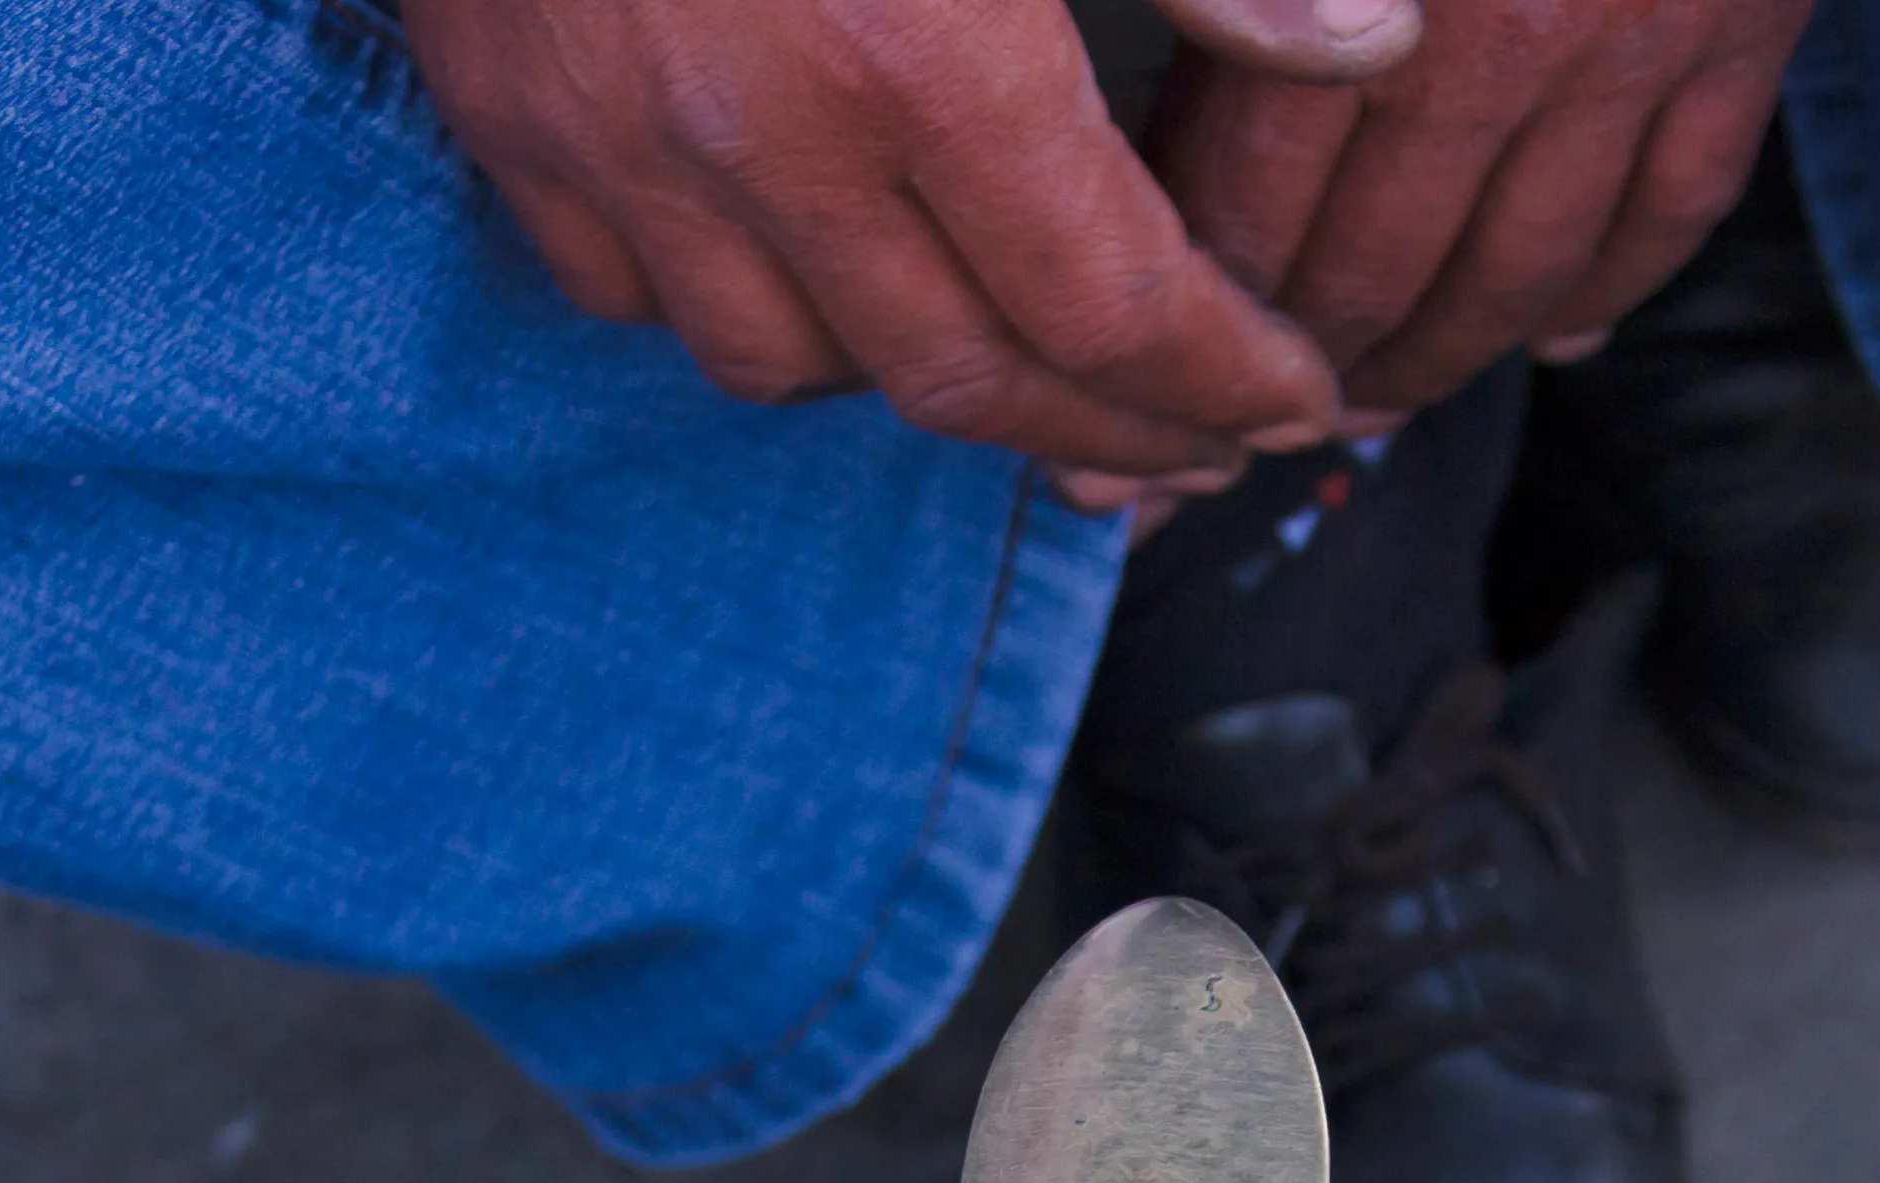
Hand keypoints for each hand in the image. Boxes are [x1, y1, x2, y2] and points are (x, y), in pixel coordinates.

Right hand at [410, 0, 1403, 480]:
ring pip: (794, 369)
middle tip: (1199, 442)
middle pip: (968, 381)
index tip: (1294, 397)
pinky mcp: (512, 117)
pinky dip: (746, 308)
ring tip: (1017, 358)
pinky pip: (637, 298)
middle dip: (1108, 432)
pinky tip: (815, 265)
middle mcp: (764, 136)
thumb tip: (1367, 44)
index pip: (1112, 305)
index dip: (1225, 376)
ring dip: (920, 382)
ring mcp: (618, 142)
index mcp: (923, 52)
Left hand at [1153, 0, 1805, 417]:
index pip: (1242, 188)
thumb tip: (1212, 60)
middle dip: (1280, 369)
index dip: (1178, 291)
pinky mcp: (1752, 32)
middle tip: (1209, 432)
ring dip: (1427, 359)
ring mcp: (1641, 47)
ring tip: (1358, 405)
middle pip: (1367, 266)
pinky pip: (1674, 210)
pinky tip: (1551, 335)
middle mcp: (1507, 35)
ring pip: (1514, 274)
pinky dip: (1604, 291)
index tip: (1122, 357)